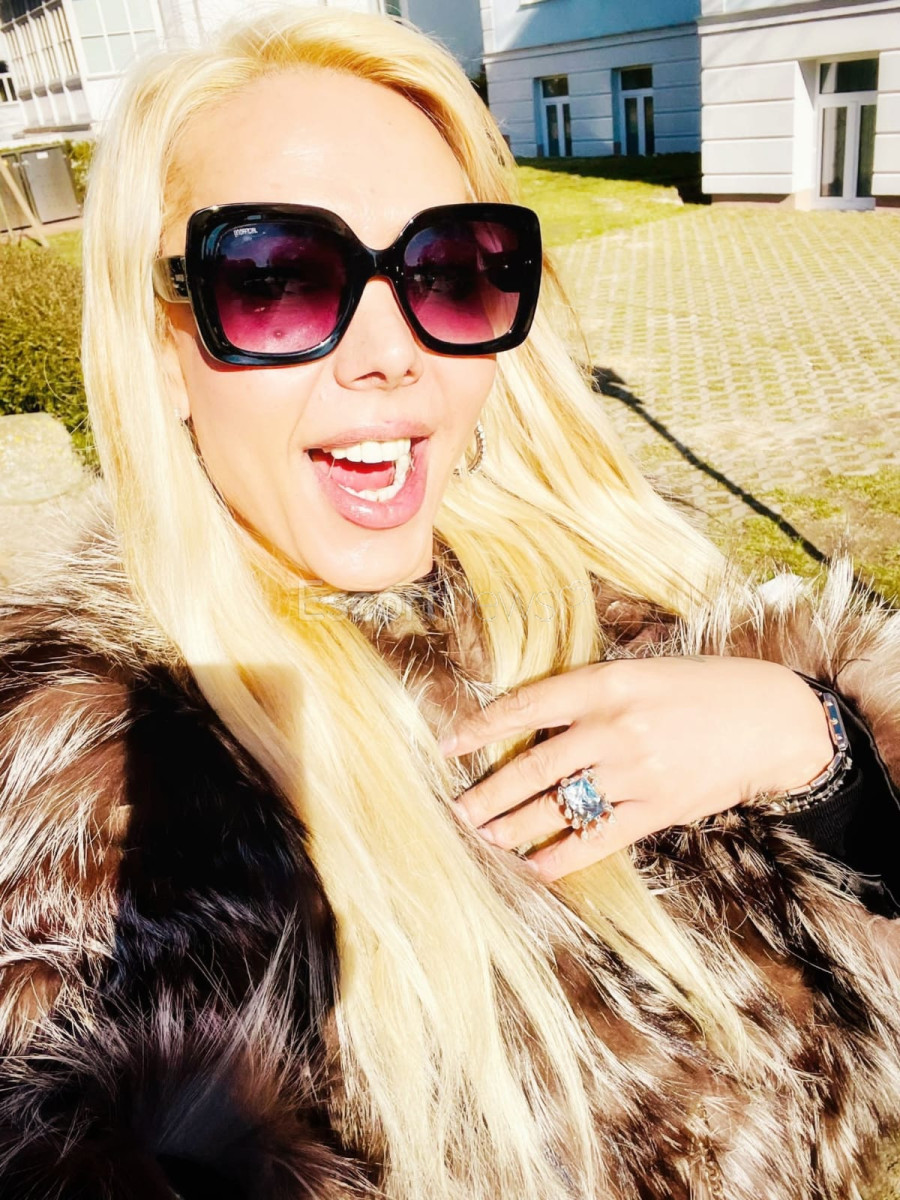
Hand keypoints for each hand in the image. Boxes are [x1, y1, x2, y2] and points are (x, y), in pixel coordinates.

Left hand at [441, 656, 834, 881]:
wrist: (775, 721)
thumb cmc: (706, 687)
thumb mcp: (644, 671)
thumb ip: (593, 695)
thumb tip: (536, 722)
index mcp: (607, 683)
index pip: (526, 706)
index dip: (481, 728)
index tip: (448, 746)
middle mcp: (615, 728)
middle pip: (533, 766)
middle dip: (489, 792)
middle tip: (458, 809)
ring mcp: (636, 772)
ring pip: (558, 807)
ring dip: (514, 826)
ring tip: (484, 837)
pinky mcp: (658, 809)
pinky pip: (598, 839)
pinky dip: (562, 857)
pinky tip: (535, 867)